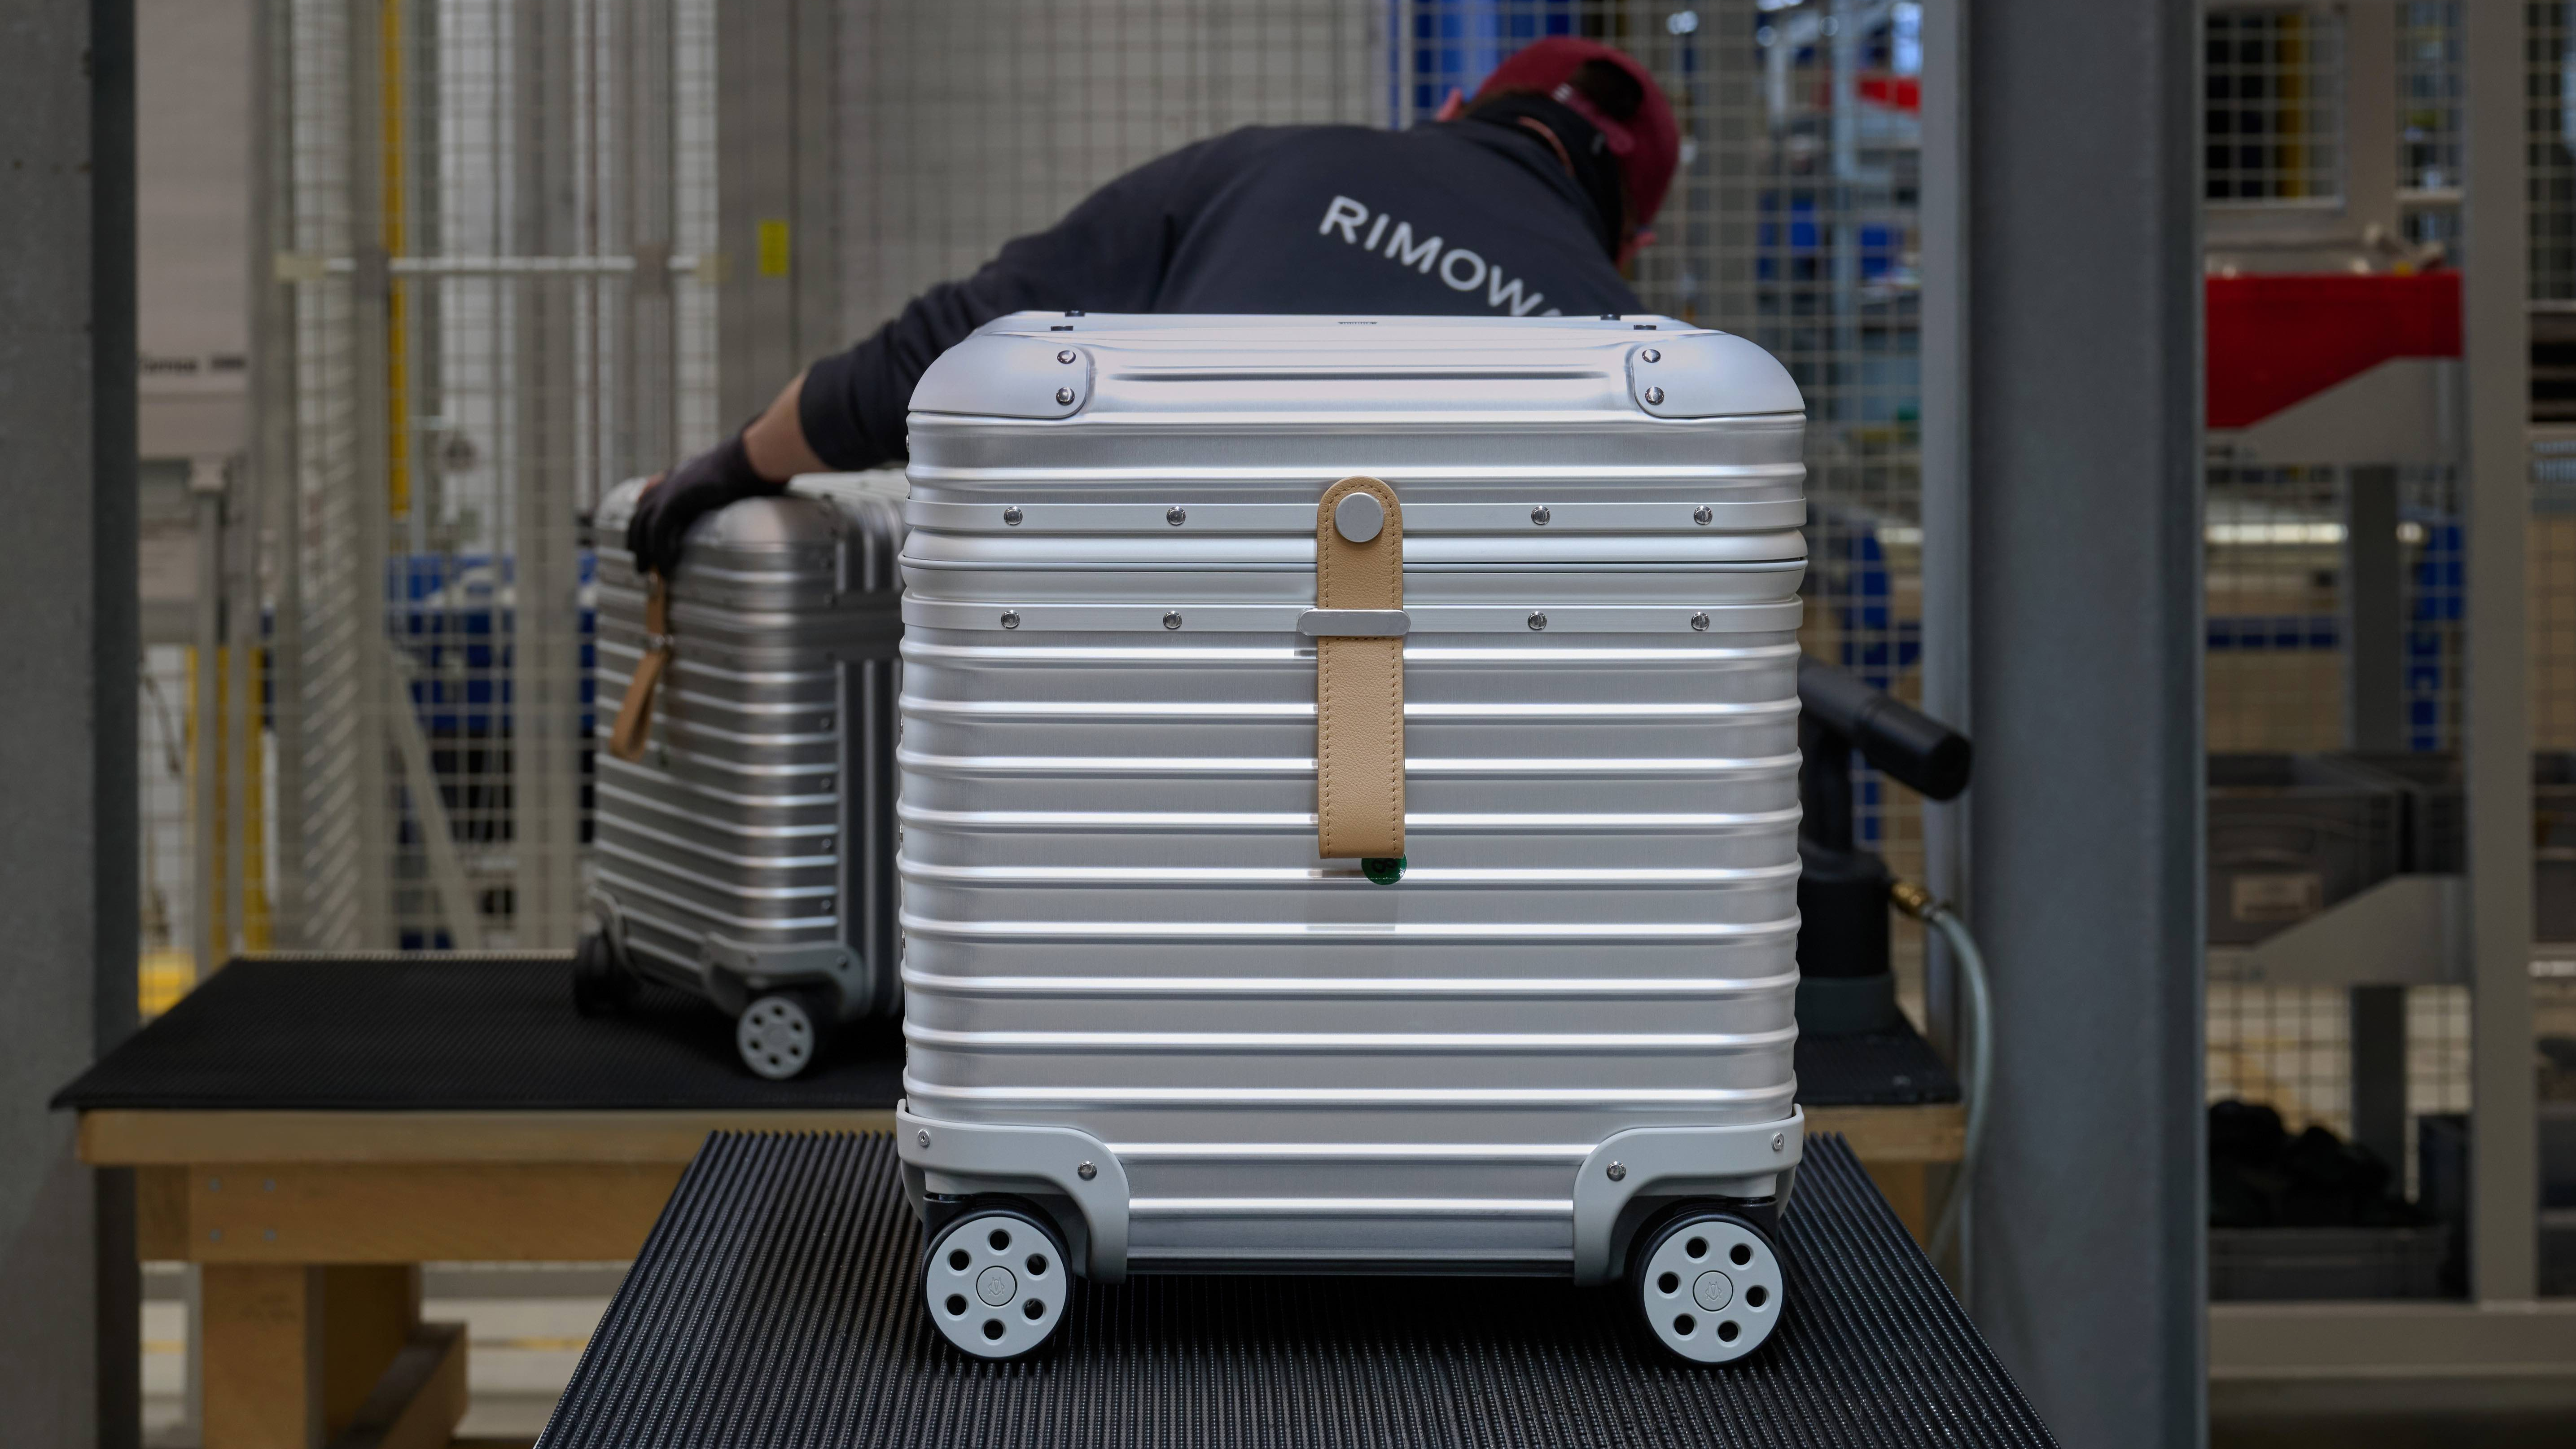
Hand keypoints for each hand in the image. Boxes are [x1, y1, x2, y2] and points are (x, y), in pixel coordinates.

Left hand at [625, 432, 764, 575]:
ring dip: (644, 550)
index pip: (653, 490)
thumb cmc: (749, 467)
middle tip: (639, 559)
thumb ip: (724, 487)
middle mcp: (671, 482)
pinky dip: (660, 550)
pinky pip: (658, 531)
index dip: (644, 505)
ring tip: (646, 570)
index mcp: (682, 475)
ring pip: (644, 525)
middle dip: (636, 537)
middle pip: (641, 513)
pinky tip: (667, 566)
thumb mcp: (730, 476)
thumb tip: (743, 496)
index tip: (639, 514)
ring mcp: (669, 491)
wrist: (747, 458)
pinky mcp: (673, 501)